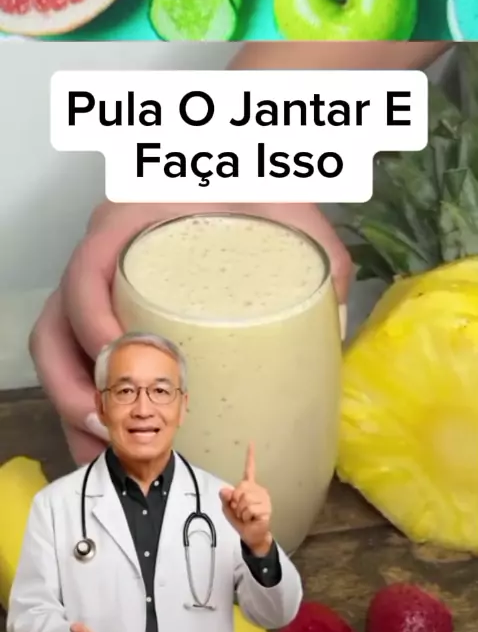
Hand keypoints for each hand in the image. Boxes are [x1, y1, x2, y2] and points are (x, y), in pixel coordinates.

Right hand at [30, 201, 351, 464]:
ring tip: (107, 452)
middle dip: (75, 389)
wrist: (229, 179)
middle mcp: (98, 262)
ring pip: (58, 356)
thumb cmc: (243, 189)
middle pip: (56, 330)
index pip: (85, 276)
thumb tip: (334, 319)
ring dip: (75, 410)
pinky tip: (110, 441)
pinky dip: (86, 406)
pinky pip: (75, 364)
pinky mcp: (106, 320)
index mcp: (128, 227)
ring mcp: (96, 294)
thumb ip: (314, 248)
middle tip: (112, 427)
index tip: (127, 362)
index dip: (93, 325)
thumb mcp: (279, 205)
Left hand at [219, 443, 272, 555]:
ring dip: (240, 512)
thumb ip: (225, 499)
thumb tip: (224, 490)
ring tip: (246, 516)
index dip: (250, 456)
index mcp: (249, 487)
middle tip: (240, 511)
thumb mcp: (228, 509)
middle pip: (240, 489)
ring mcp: (264, 499)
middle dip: (235, 502)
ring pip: (244, 500)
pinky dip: (246, 517)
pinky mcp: (266, 509)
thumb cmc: (241, 521)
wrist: (251, 536)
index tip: (251, 442)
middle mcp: (258, 490)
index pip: (249, 469)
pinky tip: (252, 519)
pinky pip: (249, 510)